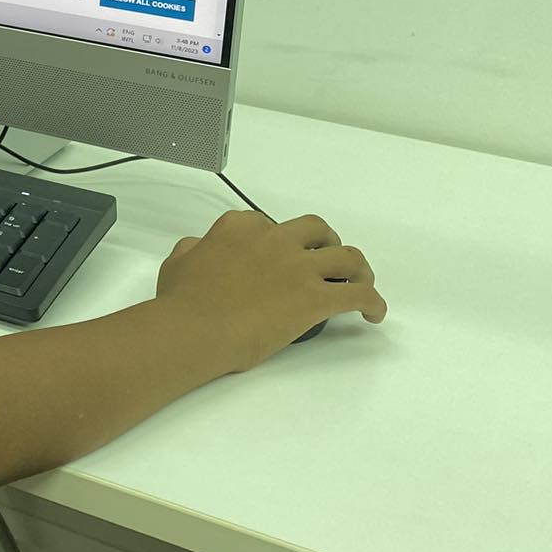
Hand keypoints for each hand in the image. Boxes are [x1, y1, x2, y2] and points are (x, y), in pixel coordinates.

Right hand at [155, 210, 385, 371]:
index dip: (278, 240)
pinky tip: (373, 315)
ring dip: (359, 269)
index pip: (268, 224)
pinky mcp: (315, 297)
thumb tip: (199, 246)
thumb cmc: (181, 301)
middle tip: (327, 262)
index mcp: (240, 228)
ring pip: (347, 256)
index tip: (278, 258)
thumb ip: (194, 248)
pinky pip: (359, 295)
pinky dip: (373, 303)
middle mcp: (274, 239)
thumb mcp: (178, 262)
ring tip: (361, 284)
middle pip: (316, 230)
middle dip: (327, 242)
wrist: (194, 328)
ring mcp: (298, 266)